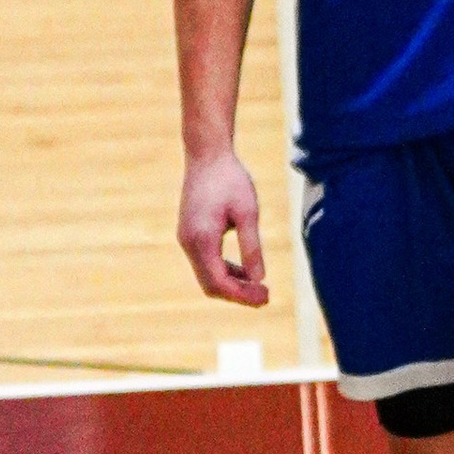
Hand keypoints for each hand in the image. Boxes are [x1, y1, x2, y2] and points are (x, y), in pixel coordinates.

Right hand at [178, 147, 267, 306]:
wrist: (207, 155)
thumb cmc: (230, 179)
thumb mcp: (247, 212)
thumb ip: (252, 246)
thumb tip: (259, 278)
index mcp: (202, 239)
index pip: (219, 282)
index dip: (242, 295)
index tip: (266, 298)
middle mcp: (189, 243)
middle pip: (211, 285)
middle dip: (238, 294)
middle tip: (266, 298)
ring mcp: (187, 239)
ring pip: (207, 275)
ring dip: (232, 284)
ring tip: (260, 288)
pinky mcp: (190, 233)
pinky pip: (206, 262)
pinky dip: (225, 271)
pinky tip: (246, 271)